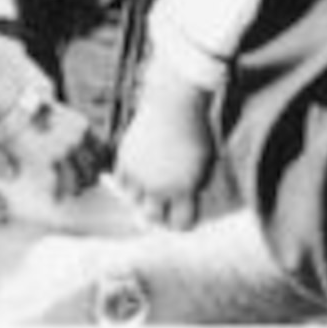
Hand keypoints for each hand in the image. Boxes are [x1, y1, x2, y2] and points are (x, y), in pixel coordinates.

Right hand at [114, 70, 214, 229]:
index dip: (182, 222)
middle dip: (159, 216)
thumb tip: (184, 200)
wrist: (174, 103)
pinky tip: (137, 176)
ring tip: (148, 190)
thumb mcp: (205, 161)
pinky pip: (121, 182)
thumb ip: (196, 184)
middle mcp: (159, 186)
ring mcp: (139, 174)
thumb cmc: (195, 130)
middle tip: (163, 209)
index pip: (180, 224)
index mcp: (184, 189)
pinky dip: (128, 182)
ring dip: (140, 197)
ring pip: (132, 201)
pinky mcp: (125, 159)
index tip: (183, 216)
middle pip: (152, 218)